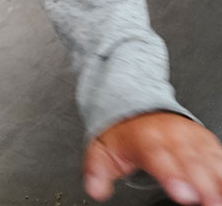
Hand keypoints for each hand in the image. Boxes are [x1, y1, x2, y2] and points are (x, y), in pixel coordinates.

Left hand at [84, 112, 221, 204]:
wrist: (140, 107)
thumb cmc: (125, 134)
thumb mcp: (103, 149)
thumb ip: (97, 171)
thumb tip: (95, 189)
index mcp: (146, 138)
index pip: (158, 156)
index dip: (171, 175)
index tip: (182, 194)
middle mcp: (172, 136)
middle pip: (189, 160)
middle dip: (203, 183)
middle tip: (210, 203)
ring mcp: (191, 138)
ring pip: (208, 157)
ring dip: (218, 178)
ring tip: (220, 199)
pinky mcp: (205, 141)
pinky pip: (219, 156)